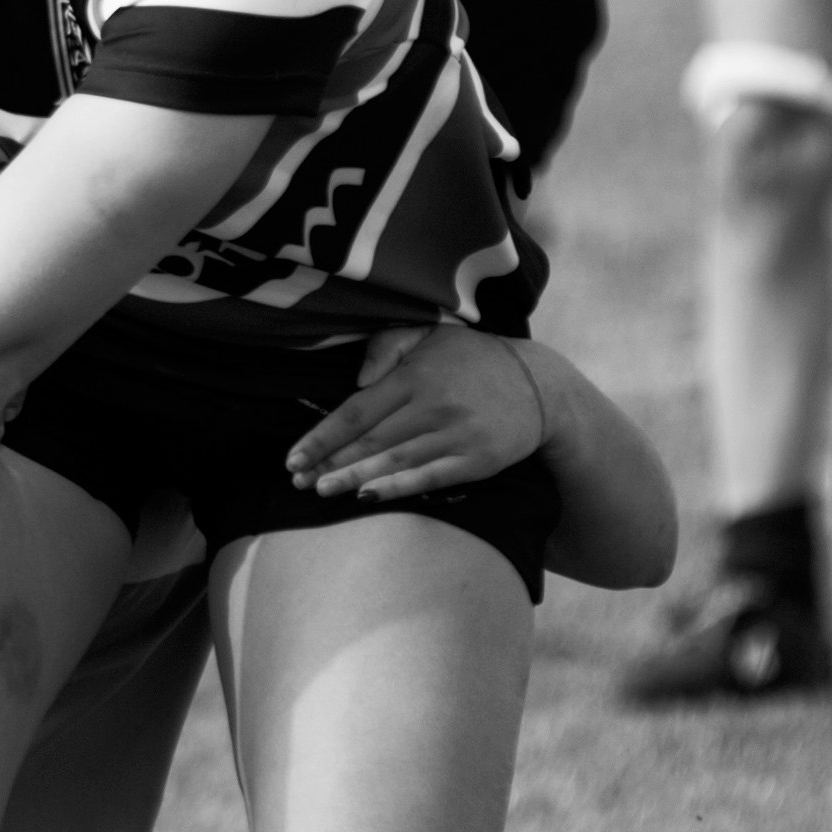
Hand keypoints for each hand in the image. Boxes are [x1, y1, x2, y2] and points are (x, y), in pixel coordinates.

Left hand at [283, 324, 550, 505]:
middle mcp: (434, 404)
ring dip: (354, 478)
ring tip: (320, 490)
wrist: (538, 385)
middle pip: (371, 439)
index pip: (358, 410)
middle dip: (330, 461)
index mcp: (416, 375)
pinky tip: (368, 496)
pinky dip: (398, 487)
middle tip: (297, 481)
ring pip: (395, 460)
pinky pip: (430, 477)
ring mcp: (457, 434)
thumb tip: (356, 379)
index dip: (323, 436)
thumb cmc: (471, 360)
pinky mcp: (477, 460)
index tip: (293, 457)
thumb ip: (388, 345)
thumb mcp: (431, 335)